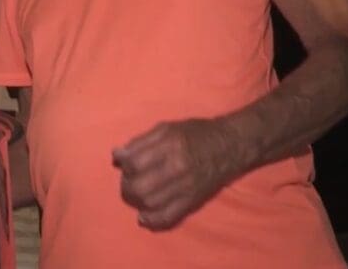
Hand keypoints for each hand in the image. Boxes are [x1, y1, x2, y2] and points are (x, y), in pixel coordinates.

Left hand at [112, 118, 242, 230]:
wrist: (230, 146)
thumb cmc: (196, 133)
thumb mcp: (166, 128)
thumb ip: (140, 141)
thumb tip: (117, 155)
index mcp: (169, 146)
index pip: (134, 163)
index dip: (123, 164)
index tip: (123, 162)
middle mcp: (177, 168)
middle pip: (139, 187)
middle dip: (126, 186)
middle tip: (128, 180)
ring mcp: (185, 187)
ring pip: (150, 203)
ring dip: (136, 201)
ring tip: (137, 193)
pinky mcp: (192, 201)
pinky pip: (169, 217)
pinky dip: (152, 220)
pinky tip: (144, 217)